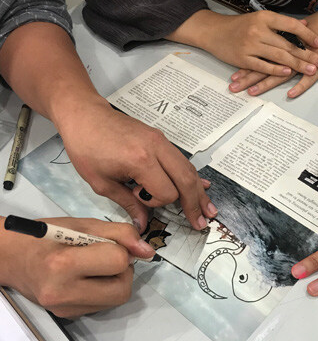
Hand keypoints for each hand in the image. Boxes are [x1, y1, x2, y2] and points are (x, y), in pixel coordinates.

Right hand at [0, 217, 155, 317]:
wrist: (10, 258)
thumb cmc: (43, 236)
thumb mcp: (82, 225)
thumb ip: (119, 233)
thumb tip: (148, 250)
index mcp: (63, 264)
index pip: (118, 261)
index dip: (120, 249)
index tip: (106, 243)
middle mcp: (63, 293)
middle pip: (122, 289)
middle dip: (123, 269)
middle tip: (107, 256)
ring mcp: (65, 309)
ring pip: (117, 299)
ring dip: (116, 280)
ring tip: (97, 266)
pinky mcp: (68, 316)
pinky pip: (103, 305)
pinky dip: (104, 289)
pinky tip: (88, 277)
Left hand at [54, 98, 216, 232]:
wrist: (85, 115)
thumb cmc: (86, 149)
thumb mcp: (102, 182)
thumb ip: (127, 204)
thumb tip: (142, 224)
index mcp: (141, 161)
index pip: (166, 192)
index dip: (156, 202)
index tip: (137, 197)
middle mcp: (157, 149)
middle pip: (186, 180)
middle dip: (194, 204)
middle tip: (201, 223)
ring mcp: (162, 141)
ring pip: (189, 170)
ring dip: (199, 191)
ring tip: (209, 210)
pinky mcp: (161, 138)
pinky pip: (182, 160)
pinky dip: (192, 176)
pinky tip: (203, 186)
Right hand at [167, 9, 317, 75]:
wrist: (214, 32)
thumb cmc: (238, 26)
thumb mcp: (260, 19)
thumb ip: (281, 23)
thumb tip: (304, 24)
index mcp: (265, 18)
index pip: (291, 26)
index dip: (307, 34)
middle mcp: (259, 30)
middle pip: (288, 44)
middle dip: (307, 55)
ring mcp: (250, 45)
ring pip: (279, 56)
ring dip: (297, 64)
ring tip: (311, 70)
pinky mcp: (243, 58)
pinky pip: (263, 66)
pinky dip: (276, 70)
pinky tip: (288, 73)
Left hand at [229, 0, 317, 96]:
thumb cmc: (316, 29)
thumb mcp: (295, 37)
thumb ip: (282, 45)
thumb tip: (267, 50)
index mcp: (281, 47)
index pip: (260, 59)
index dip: (246, 68)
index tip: (232, 77)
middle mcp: (288, 54)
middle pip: (264, 68)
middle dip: (248, 79)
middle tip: (233, 88)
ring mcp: (302, 62)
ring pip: (281, 74)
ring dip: (265, 84)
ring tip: (251, 92)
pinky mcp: (317, 67)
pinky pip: (308, 79)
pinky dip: (299, 86)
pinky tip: (290, 95)